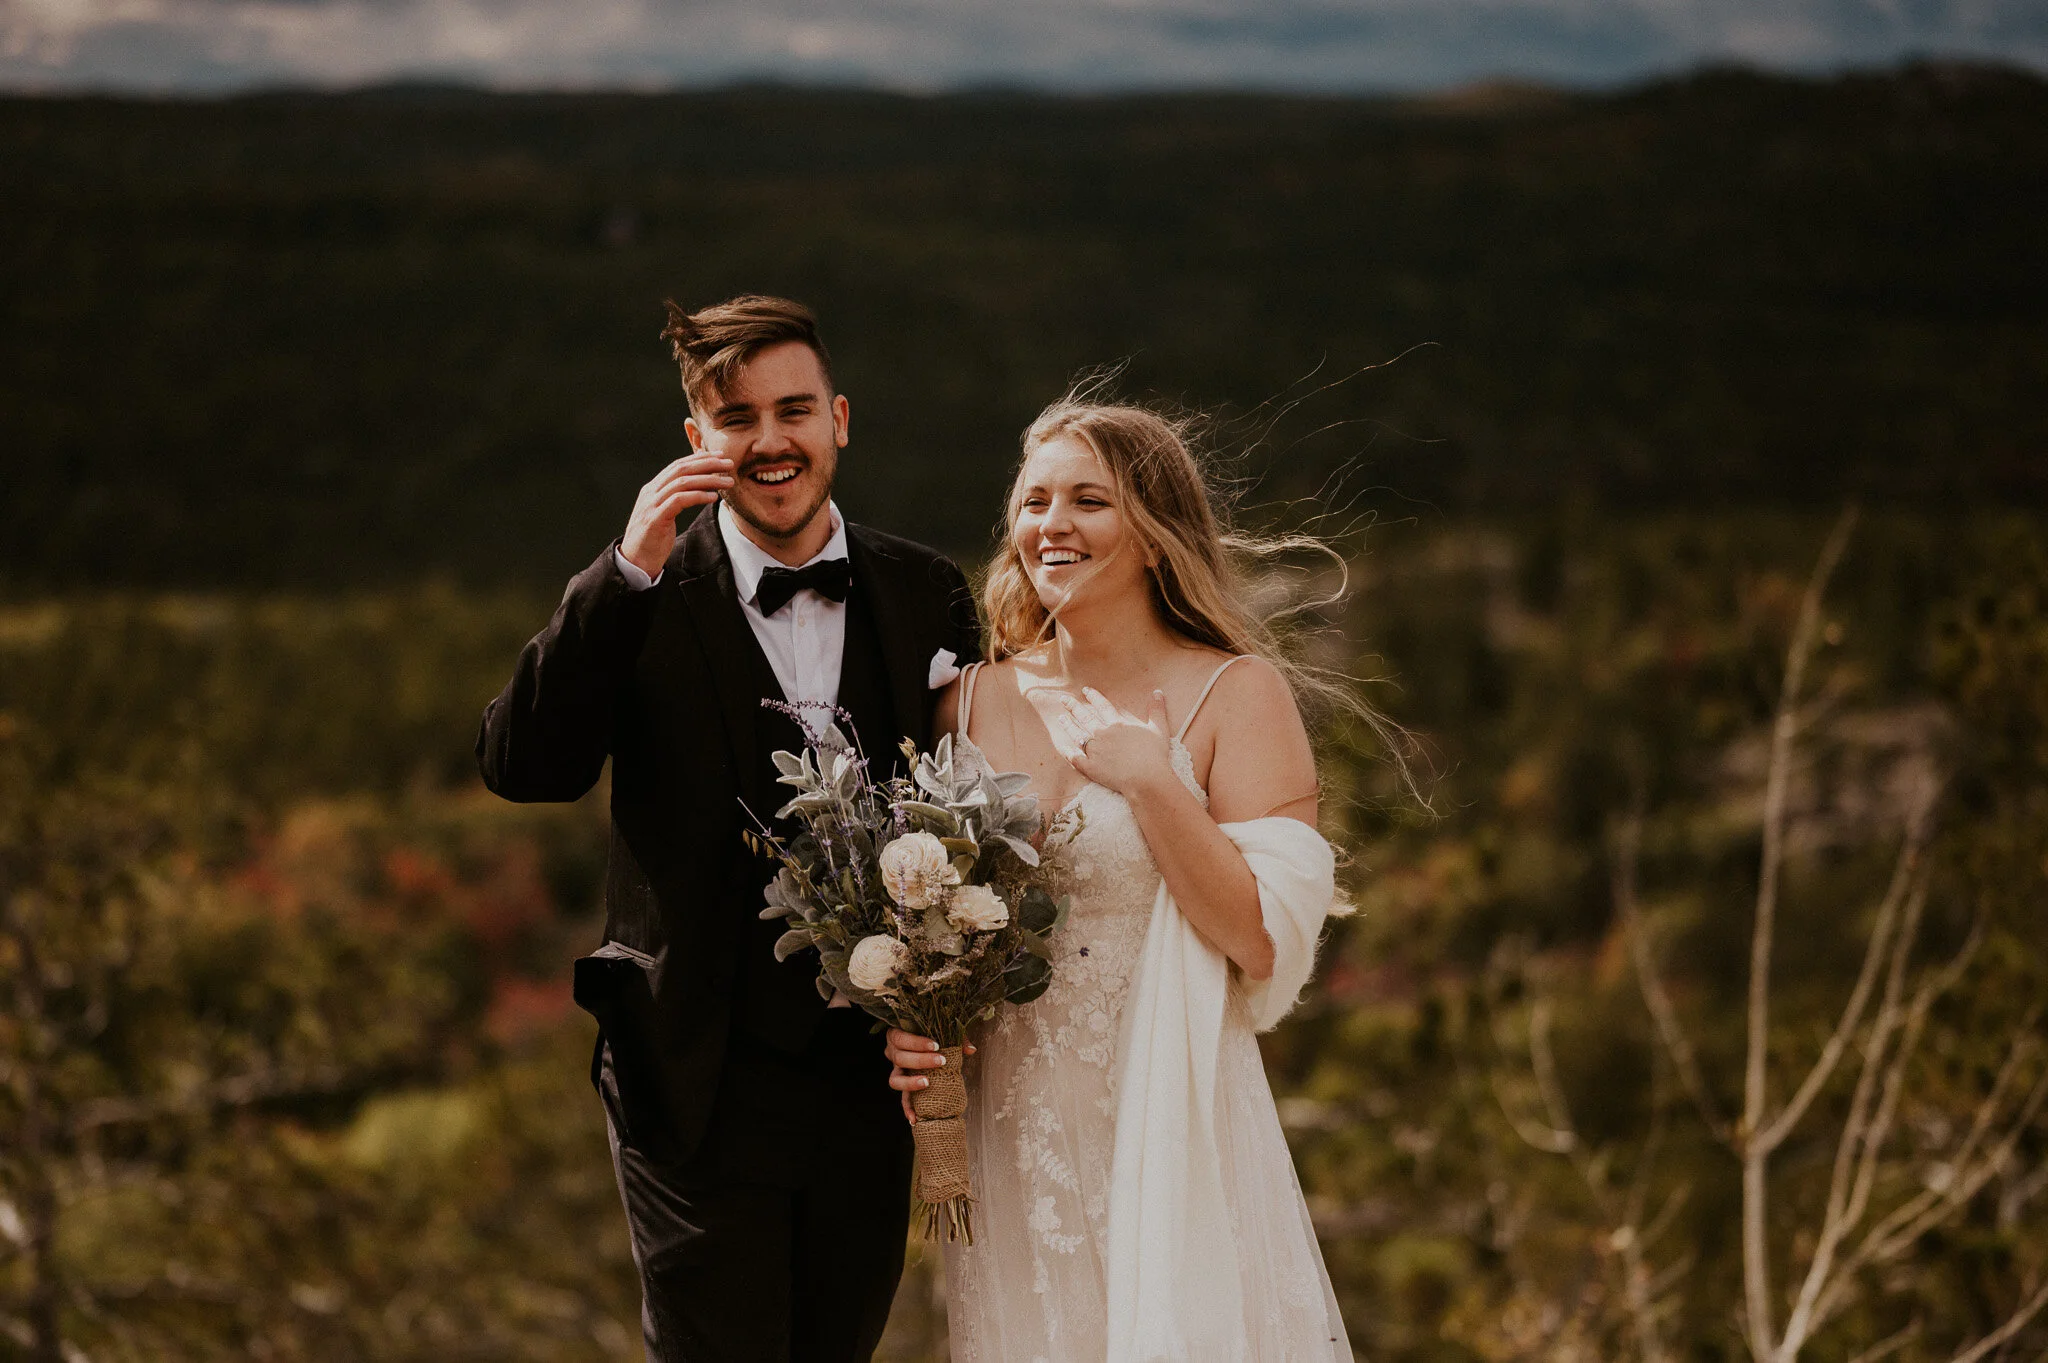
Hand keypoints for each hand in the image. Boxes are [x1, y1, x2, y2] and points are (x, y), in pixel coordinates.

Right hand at [621, 454, 733, 577]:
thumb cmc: (653, 539)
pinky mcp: (655, 518)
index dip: (700, 459)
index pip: (678, 465)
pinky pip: (679, 501)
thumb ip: (676, 498)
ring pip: (682, 483)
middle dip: (708, 464)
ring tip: (727, 483)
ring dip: (708, 480)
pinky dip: (698, 496)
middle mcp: (651, 492)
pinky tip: (713, 497)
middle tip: (729, 464)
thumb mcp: (664, 513)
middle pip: (682, 469)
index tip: (720, 456)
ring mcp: (652, 504)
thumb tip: (698, 486)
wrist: (635, 561)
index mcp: (653, 488)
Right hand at [885, 1028, 974, 1124]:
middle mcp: (892, 1053)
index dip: (916, 1043)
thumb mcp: (940, 1032)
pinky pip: (903, 1099)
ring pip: (895, 1080)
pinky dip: (908, 1108)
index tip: (936, 1045)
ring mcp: (896, 1071)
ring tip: (927, 1083)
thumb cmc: (931, 1035)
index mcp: (897, 1036)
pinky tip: (914, 1118)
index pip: (901, 1038)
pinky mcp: (903, 1086)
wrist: (924, 1043)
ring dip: (910, 1083)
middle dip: (921, 1060)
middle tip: (941, 1061)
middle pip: (900, 1058)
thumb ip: (955, 1037)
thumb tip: (970, 1050)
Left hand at [1050, 687, 1174, 799]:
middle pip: (1085, 717)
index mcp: (1117, 724)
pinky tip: (1063, 747)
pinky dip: (1068, 753)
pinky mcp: (1091, 768)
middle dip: (1074, 707)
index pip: (1102, 706)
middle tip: (1063, 699)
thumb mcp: (1159, 729)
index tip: (1085, 690)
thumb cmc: (1154, 755)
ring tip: (1061, 718)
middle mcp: (1103, 734)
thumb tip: (1158, 692)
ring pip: (1078, 735)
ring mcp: (1095, 751)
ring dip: (1069, 726)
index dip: (1093, 697)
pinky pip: (1076, 759)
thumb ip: (1157, 710)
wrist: (1146, 778)